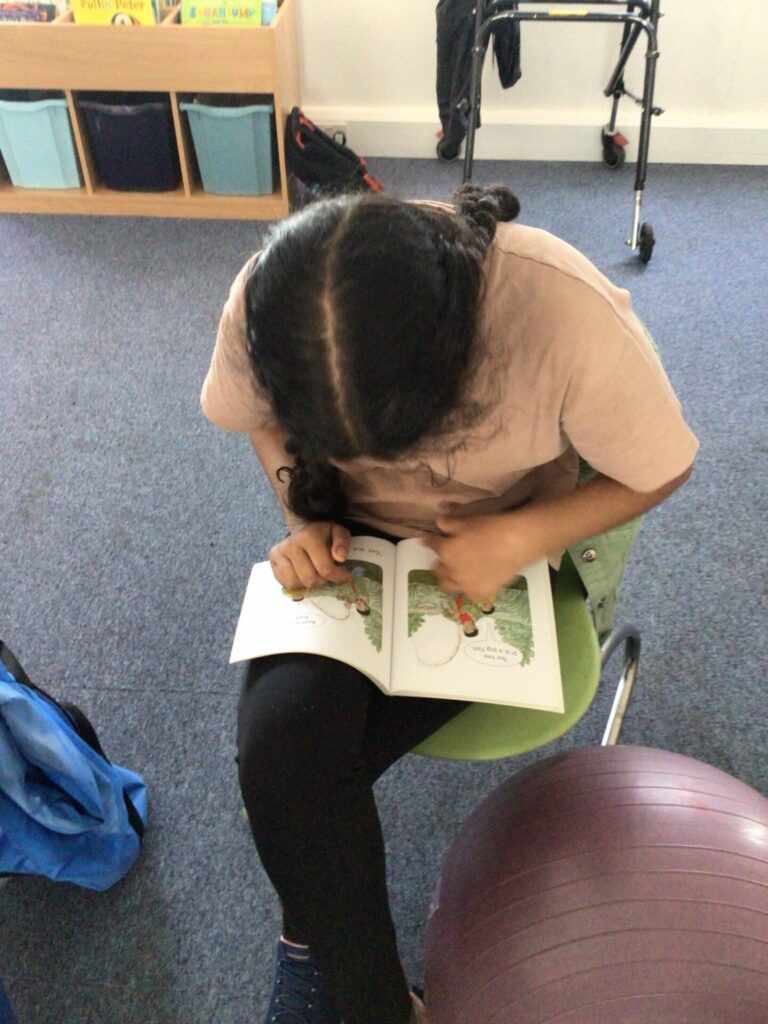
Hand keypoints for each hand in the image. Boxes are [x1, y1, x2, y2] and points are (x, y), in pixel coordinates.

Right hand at [269, 521, 352, 590]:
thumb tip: (340, 558)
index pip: (325, 568)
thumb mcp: (338, 532)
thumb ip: (342, 543)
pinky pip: (286, 583)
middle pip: (310, 579)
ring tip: (316, 575)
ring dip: (309, 584)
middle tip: (329, 576)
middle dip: (323, 581)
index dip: (338, 577)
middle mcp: (291, 544)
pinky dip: (297, 584)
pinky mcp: (272, 560)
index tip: (346, 577)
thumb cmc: (323, 534)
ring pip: (296, 583)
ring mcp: (279, 553)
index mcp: (308, 536)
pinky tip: (304, 575)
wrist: (303, 529)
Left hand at [422, 510, 542, 604]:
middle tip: (445, 558)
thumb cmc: (491, 527)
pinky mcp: (480, 593)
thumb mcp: (467, 521)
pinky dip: (468, 589)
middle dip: (439, 562)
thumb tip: (438, 522)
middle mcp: (451, 571)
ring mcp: (465, 585)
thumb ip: (449, 523)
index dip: (430, 541)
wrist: (516, 543)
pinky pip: (468, 595)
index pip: (432, 545)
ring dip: (449, 578)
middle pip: (438, 569)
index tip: (428, 540)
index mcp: (446, 551)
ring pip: (448, 585)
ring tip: (456, 573)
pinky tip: (474, 582)